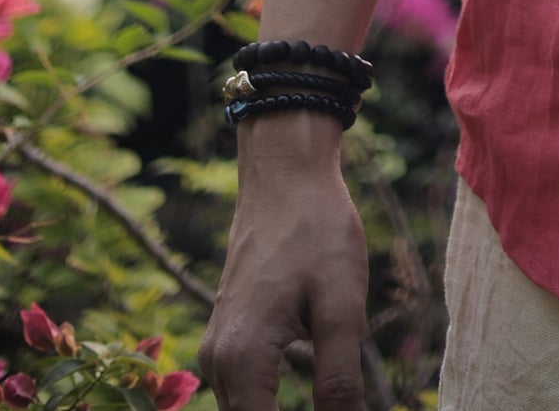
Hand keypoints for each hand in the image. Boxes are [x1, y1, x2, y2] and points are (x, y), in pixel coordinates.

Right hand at [199, 117, 369, 410]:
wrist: (285, 171)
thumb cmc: (317, 230)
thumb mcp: (342, 308)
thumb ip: (339, 382)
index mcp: (242, 361)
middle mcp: (216, 363)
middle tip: (339, 404)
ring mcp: (217, 349)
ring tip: (332, 403)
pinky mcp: (226, 336)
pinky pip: (244, 392)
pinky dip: (269, 405)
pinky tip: (309, 400)